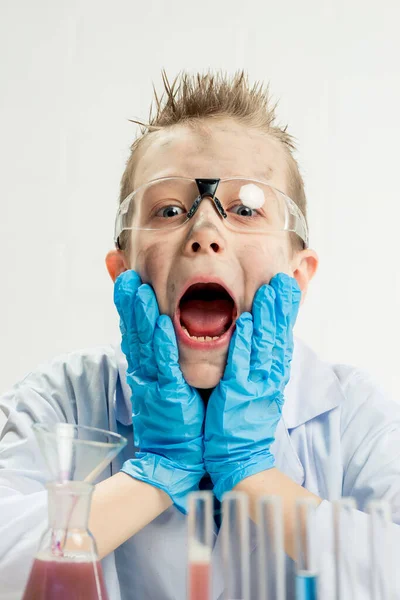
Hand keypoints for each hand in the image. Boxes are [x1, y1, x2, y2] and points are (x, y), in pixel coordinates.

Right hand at [114, 270, 204, 512]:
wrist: (176, 458)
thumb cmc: (178, 418)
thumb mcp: (166, 382)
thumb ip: (164, 357)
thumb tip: (165, 331)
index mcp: (146, 367)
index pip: (134, 329)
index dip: (128, 304)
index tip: (126, 277)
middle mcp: (145, 371)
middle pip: (134, 331)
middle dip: (128, 302)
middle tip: (125, 274)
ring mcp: (155, 382)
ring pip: (145, 343)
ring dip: (141, 315)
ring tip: (137, 288)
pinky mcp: (169, 394)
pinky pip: (166, 365)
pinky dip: (163, 344)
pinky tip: (162, 323)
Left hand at [204, 273, 300, 499]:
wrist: (238, 456)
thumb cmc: (242, 420)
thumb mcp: (257, 390)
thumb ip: (259, 365)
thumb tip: (261, 341)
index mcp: (271, 375)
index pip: (281, 337)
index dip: (284, 312)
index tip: (286, 287)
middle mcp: (268, 378)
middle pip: (276, 337)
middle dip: (279, 308)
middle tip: (281, 281)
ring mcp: (255, 386)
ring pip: (263, 346)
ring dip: (267, 317)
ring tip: (269, 291)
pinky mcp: (238, 395)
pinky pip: (242, 365)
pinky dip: (245, 344)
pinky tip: (248, 323)